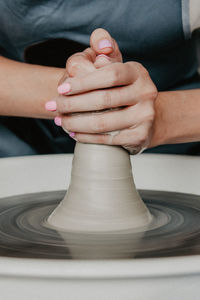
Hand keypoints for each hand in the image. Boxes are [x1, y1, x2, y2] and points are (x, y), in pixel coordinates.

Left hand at [46, 29, 156, 152]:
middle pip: (103, 100)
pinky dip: (86, 137)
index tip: (61, 89)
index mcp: (137, 72)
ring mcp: (145, 116)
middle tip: (53, 107)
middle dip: (71, 105)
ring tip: (60, 121)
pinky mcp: (141, 136)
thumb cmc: (122, 89)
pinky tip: (74, 133)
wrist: (145, 116)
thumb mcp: (115, 67)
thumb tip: (101, 50)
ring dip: (75, 123)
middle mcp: (146, 92)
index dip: (82, 82)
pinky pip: (107, 139)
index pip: (109, 74)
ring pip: (103, 123)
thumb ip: (104, 52)